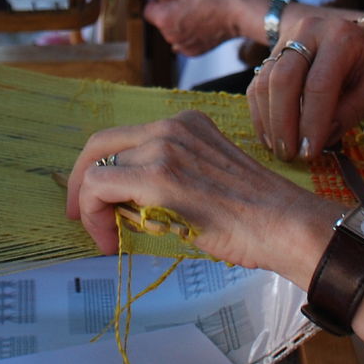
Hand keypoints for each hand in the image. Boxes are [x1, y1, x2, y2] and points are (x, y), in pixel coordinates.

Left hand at [65, 112, 338, 272]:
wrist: (283, 224)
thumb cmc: (254, 215)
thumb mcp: (207, 176)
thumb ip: (169, 174)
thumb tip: (125, 201)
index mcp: (186, 123)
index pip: (124, 137)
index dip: (99, 169)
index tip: (97, 200)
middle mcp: (171, 126)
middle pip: (100, 144)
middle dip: (82, 182)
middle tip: (80, 215)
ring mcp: (163, 147)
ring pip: (98, 170)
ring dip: (93, 209)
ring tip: (111, 239)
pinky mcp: (156, 176)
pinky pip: (99, 187)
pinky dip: (93, 215)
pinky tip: (111, 240)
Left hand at [143, 0, 263, 56]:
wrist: (238, 15)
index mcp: (164, 18)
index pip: (147, 9)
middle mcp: (169, 36)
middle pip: (160, 21)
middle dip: (168, 11)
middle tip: (186, 1)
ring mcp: (181, 47)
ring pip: (171, 31)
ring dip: (178, 23)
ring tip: (196, 11)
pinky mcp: (193, 52)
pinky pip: (182, 42)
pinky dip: (188, 34)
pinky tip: (201, 23)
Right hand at [246, 9, 363, 160]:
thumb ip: (349, 113)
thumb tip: (319, 139)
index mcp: (340, 38)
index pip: (319, 84)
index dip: (312, 121)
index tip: (309, 152)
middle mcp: (309, 31)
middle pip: (283, 78)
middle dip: (283, 122)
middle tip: (289, 154)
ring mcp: (288, 37)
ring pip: (265, 81)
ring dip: (268, 120)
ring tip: (279, 149)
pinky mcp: (275, 50)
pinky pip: (259, 82)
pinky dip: (261, 112)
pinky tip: (270, 135)